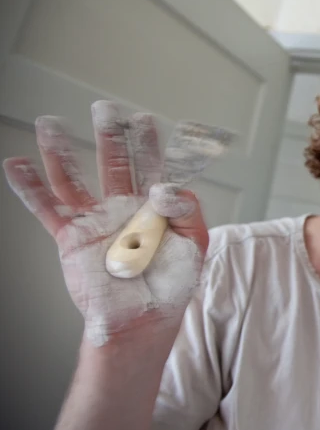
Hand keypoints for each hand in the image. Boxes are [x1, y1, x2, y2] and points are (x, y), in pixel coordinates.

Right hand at [3, 101, 209, 346]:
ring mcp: (96, 220)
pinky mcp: (72, 239)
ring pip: (75, 180)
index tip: (143, 119)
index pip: (152, 166)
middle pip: (114, 163)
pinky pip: (48, 209)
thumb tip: (167, 186)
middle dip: (110, 136)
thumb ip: (186, 212)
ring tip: (50, 124)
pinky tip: (17, 165)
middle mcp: (123, 206)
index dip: (148, 143)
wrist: (142, 320)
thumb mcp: (192, 245)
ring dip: (62, 153)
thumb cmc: (172, 284)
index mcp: (155, 206)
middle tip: (105, 109)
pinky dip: (31, 188)